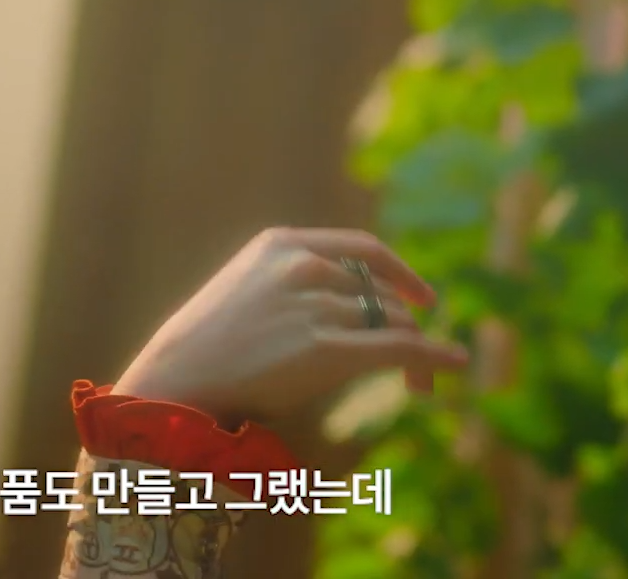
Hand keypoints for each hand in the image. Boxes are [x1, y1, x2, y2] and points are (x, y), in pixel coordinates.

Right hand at [112, 227, 468, 427]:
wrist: (174, 381)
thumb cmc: (205, 348)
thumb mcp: (245, 291)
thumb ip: (292, 284)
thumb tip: (350, 305)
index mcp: (283, 243)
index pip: (362, 249)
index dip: (401, 272)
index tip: (424, 295)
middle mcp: (304, 266)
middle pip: (381, 292)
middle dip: (407, 323)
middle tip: (418, 361)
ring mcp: (316, 305)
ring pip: (392, 321)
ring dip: (416, 351)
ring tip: (421, 384)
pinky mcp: (327, 350)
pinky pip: (399, 346)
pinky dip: (434, 356)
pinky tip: (454, 365)